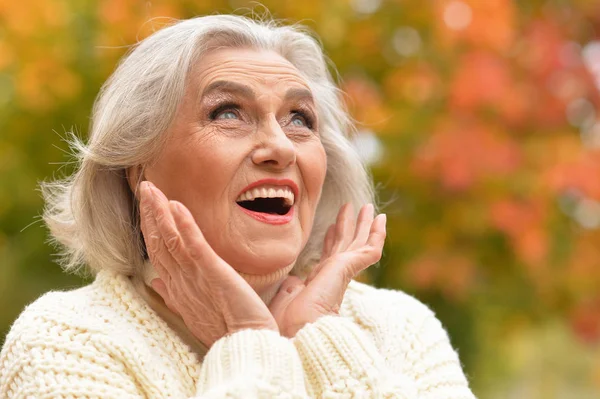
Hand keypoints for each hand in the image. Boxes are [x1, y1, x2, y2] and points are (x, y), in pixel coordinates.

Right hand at [139, 181, 278, 347]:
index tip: (146, 205)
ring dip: (160, 212)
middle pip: (159, 241)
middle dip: (150, 213)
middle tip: (144, 186)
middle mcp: (179, 279)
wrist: (244, 343)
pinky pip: (195, 246)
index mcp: (176, 285)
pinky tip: (177, 206)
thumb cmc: (223, 328)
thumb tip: (155, 280)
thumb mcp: (193, 308)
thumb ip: (172, 292)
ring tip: (152, 189)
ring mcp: (194, 276)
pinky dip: (185, 225)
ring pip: (170, 239)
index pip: (158, 250)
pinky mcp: (212, 272)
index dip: (150, 226)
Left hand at [268, 203, 385, 337]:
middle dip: (349, 225)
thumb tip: (293, 278)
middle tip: (353, 207)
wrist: (297, 330)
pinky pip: (370, 250)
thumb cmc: (287, 320)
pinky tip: (381, 219)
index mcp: (319, 282)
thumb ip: (292, 285)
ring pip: (359, 243)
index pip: (328, 256)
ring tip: (367, 206)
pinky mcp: (349, 269)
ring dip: (363, 224)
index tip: (330, 227)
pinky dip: (377, 235)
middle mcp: (333, 275)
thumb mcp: (287, 296)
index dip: (330, 239)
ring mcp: (342, 272)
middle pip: (345, 244)